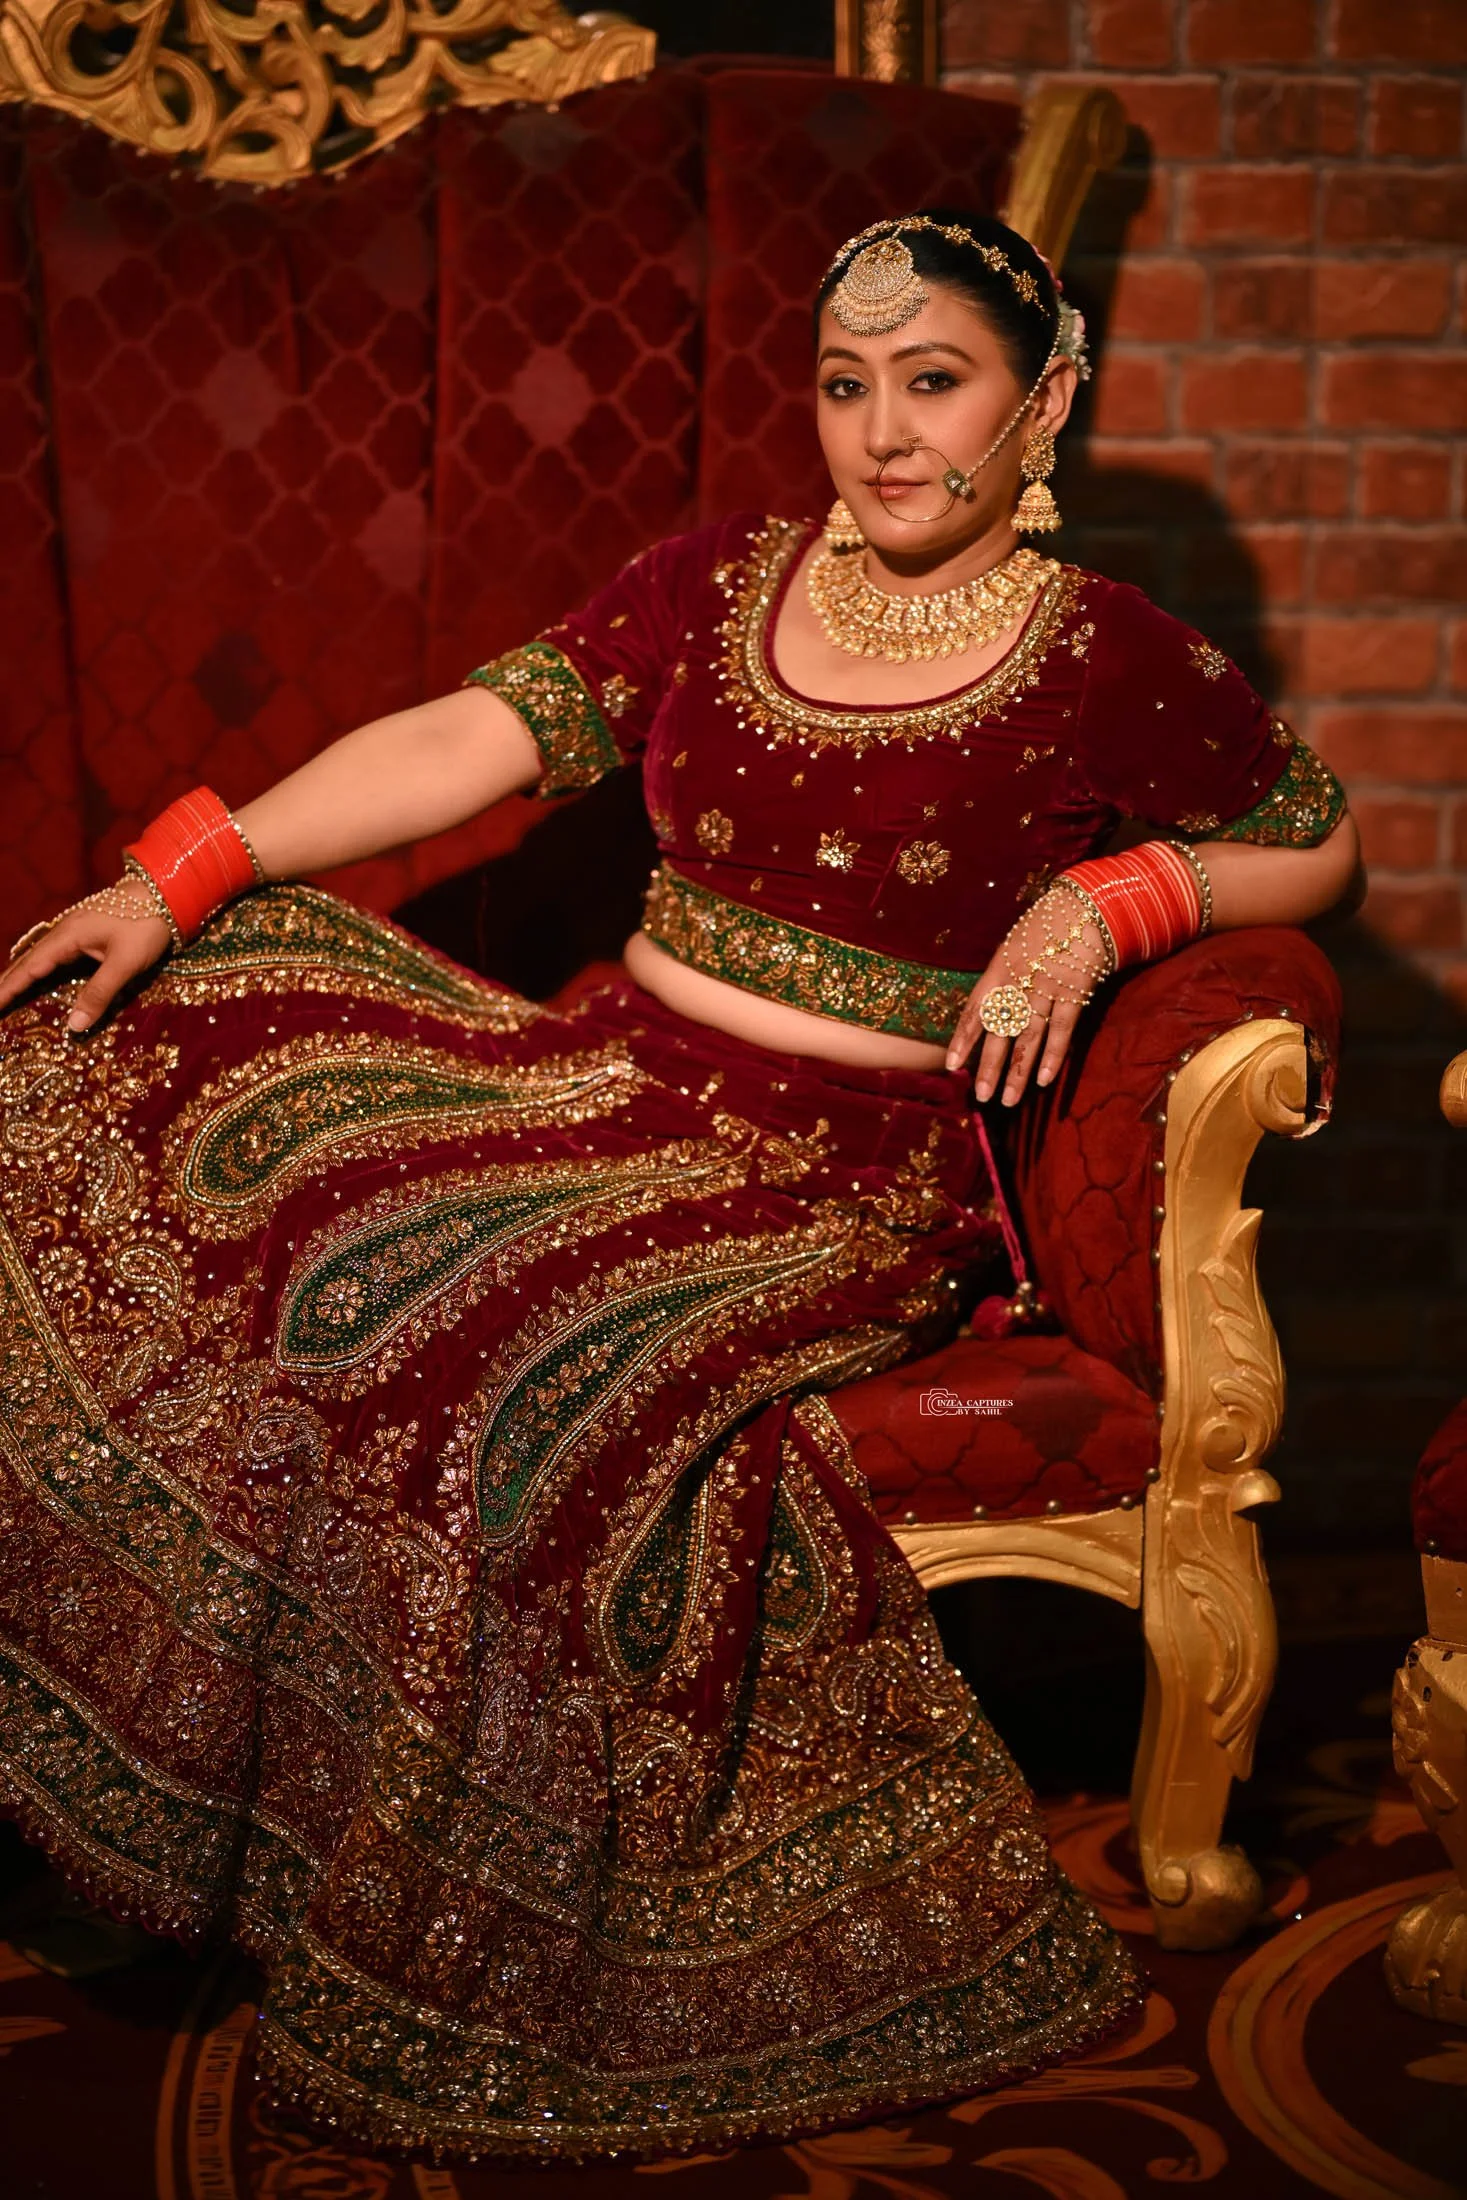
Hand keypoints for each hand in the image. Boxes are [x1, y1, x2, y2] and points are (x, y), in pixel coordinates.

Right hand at [0, 878, 173, 1031]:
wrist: (166, 893)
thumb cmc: (146, 926)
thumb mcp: (124, 963)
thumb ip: (99, 993)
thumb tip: (74, 1026)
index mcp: (67, 936)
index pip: (30, 968)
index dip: (9, 988)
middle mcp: (64, 930)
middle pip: (27, 960)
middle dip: (8, 982)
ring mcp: (74, 928)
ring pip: (39, 955)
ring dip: (21, 974)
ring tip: (6, 993)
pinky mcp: (85, 930)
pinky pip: (52, 951)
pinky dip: (38, 966)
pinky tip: (37, 973)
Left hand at [945, 884, 1110, 1105]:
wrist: (1085, 906)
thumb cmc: (1048, 924)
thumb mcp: (1014, 946)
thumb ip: (1003, 976)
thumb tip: (992, 1006)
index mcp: (998, 970)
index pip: (975, 1010)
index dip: (963, 1038)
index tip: (951, 1064)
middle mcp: (1017, 984)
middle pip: (999, 1032)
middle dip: (987, 1066)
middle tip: (979, 1095)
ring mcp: (1045, 991)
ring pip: (1027, 1039)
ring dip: (1016, 1073)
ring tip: (1006, 1100)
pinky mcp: (1073, 995)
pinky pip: (1060, 1032)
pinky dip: (1052, 1058)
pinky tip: (1044, 1082)